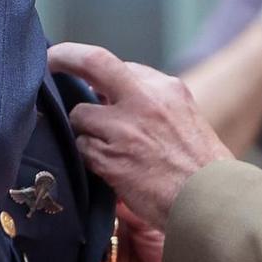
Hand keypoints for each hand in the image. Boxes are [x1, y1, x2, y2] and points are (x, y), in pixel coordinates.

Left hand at [48, 43, 232, 231]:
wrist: (211, 204)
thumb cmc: (201, 170)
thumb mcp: (186, 120)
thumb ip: (153, 105)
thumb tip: (112, 98)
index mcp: (167, 88)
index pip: (122, 67)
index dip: (101, 77)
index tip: (88, 81)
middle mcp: (145, 100)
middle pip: (93, 62)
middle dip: (65, 57)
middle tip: (50, 62)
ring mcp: (124, 128)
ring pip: (80, 115)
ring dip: (84, 132)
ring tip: (106, 152)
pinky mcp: (110, 158)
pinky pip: (82, 148)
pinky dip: (88, 158)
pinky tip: (107, 170)